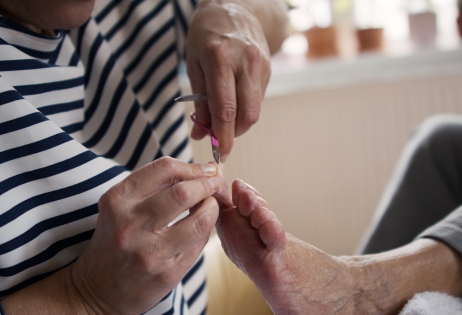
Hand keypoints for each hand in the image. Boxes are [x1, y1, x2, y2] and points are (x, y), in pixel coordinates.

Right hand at [70, 157, 226, 314]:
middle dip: (207, 184)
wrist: (96, 292)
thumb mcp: (119, 207)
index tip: (206, 169)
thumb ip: (153, 186)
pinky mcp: (166, 273)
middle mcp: (131, 224)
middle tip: (215, 183)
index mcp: (117, 201)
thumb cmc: (115, 241)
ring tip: (211, 206)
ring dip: (212, 208)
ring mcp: (149, 251)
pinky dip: (205, 231)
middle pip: (184, 192)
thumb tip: (200, 170)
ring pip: (199, 219)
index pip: (164, 169)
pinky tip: (200, 228)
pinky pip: (199, 244)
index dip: (193, 166)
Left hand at [185, 0, 275, 161]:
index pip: (225, 109)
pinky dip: (245, 109)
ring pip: (254, 111)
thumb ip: (198, 102)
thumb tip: (200, 135)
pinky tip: (234, 101)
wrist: (235, 7)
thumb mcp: (193, 64)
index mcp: (220, 59)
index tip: (219, 154)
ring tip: (223, 119)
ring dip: (239, 123)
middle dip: (233, 134)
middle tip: (220, 140)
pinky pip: (257, 100)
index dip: (223, 136)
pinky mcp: (268, 69)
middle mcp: (244, 62)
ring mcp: (260, 65)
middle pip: (247, 115)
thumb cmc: (206, 35)